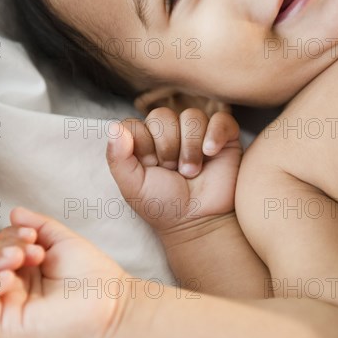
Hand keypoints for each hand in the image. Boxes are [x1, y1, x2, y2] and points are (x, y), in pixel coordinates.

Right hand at [0, 207, 126, 337]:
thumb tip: (14, 211)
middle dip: (1, 248)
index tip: (32, 235)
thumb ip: (37, 226)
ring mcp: (8, 309)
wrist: (111, 303)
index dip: (7, 237)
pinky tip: (8, 276)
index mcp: (24, 273)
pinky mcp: (5, 327)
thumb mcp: (61, 242)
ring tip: (20, 257)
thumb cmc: (92, 275)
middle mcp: (12, 291)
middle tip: (33, 249)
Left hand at [107, 108, 241, 234]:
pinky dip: (215, 134)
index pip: (135, 123)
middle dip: (166, 147)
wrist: (198, 221)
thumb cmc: (163, 205)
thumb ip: (117, 158)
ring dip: (190, 147)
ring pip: (191, 116)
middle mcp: (169, 133)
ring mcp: (196, 133)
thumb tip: (113, 127)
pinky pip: (220, 119)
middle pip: (162, 116)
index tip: (150, 167)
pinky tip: (211, 153)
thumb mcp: (132, 187)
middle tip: (172, 171)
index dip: (142, 144)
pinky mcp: (224, 137)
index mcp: (144, 142)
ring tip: (191, 171)